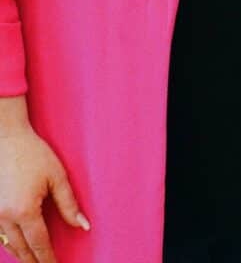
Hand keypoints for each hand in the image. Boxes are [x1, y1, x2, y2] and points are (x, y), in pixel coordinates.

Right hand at [0, 125, 88, 262]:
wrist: (7, 139)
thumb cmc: (33, 154)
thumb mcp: (57, 177)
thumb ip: (69, 204)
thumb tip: (83, 226)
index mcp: (25, 211)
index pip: (40, 244)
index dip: (49, 259)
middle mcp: (6, 217)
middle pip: (22, 250)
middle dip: (35, 262)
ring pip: (9, 245)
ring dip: (22, 255)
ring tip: (35, 261)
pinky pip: (0, 235)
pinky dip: (11, 244)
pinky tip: (20, 246)